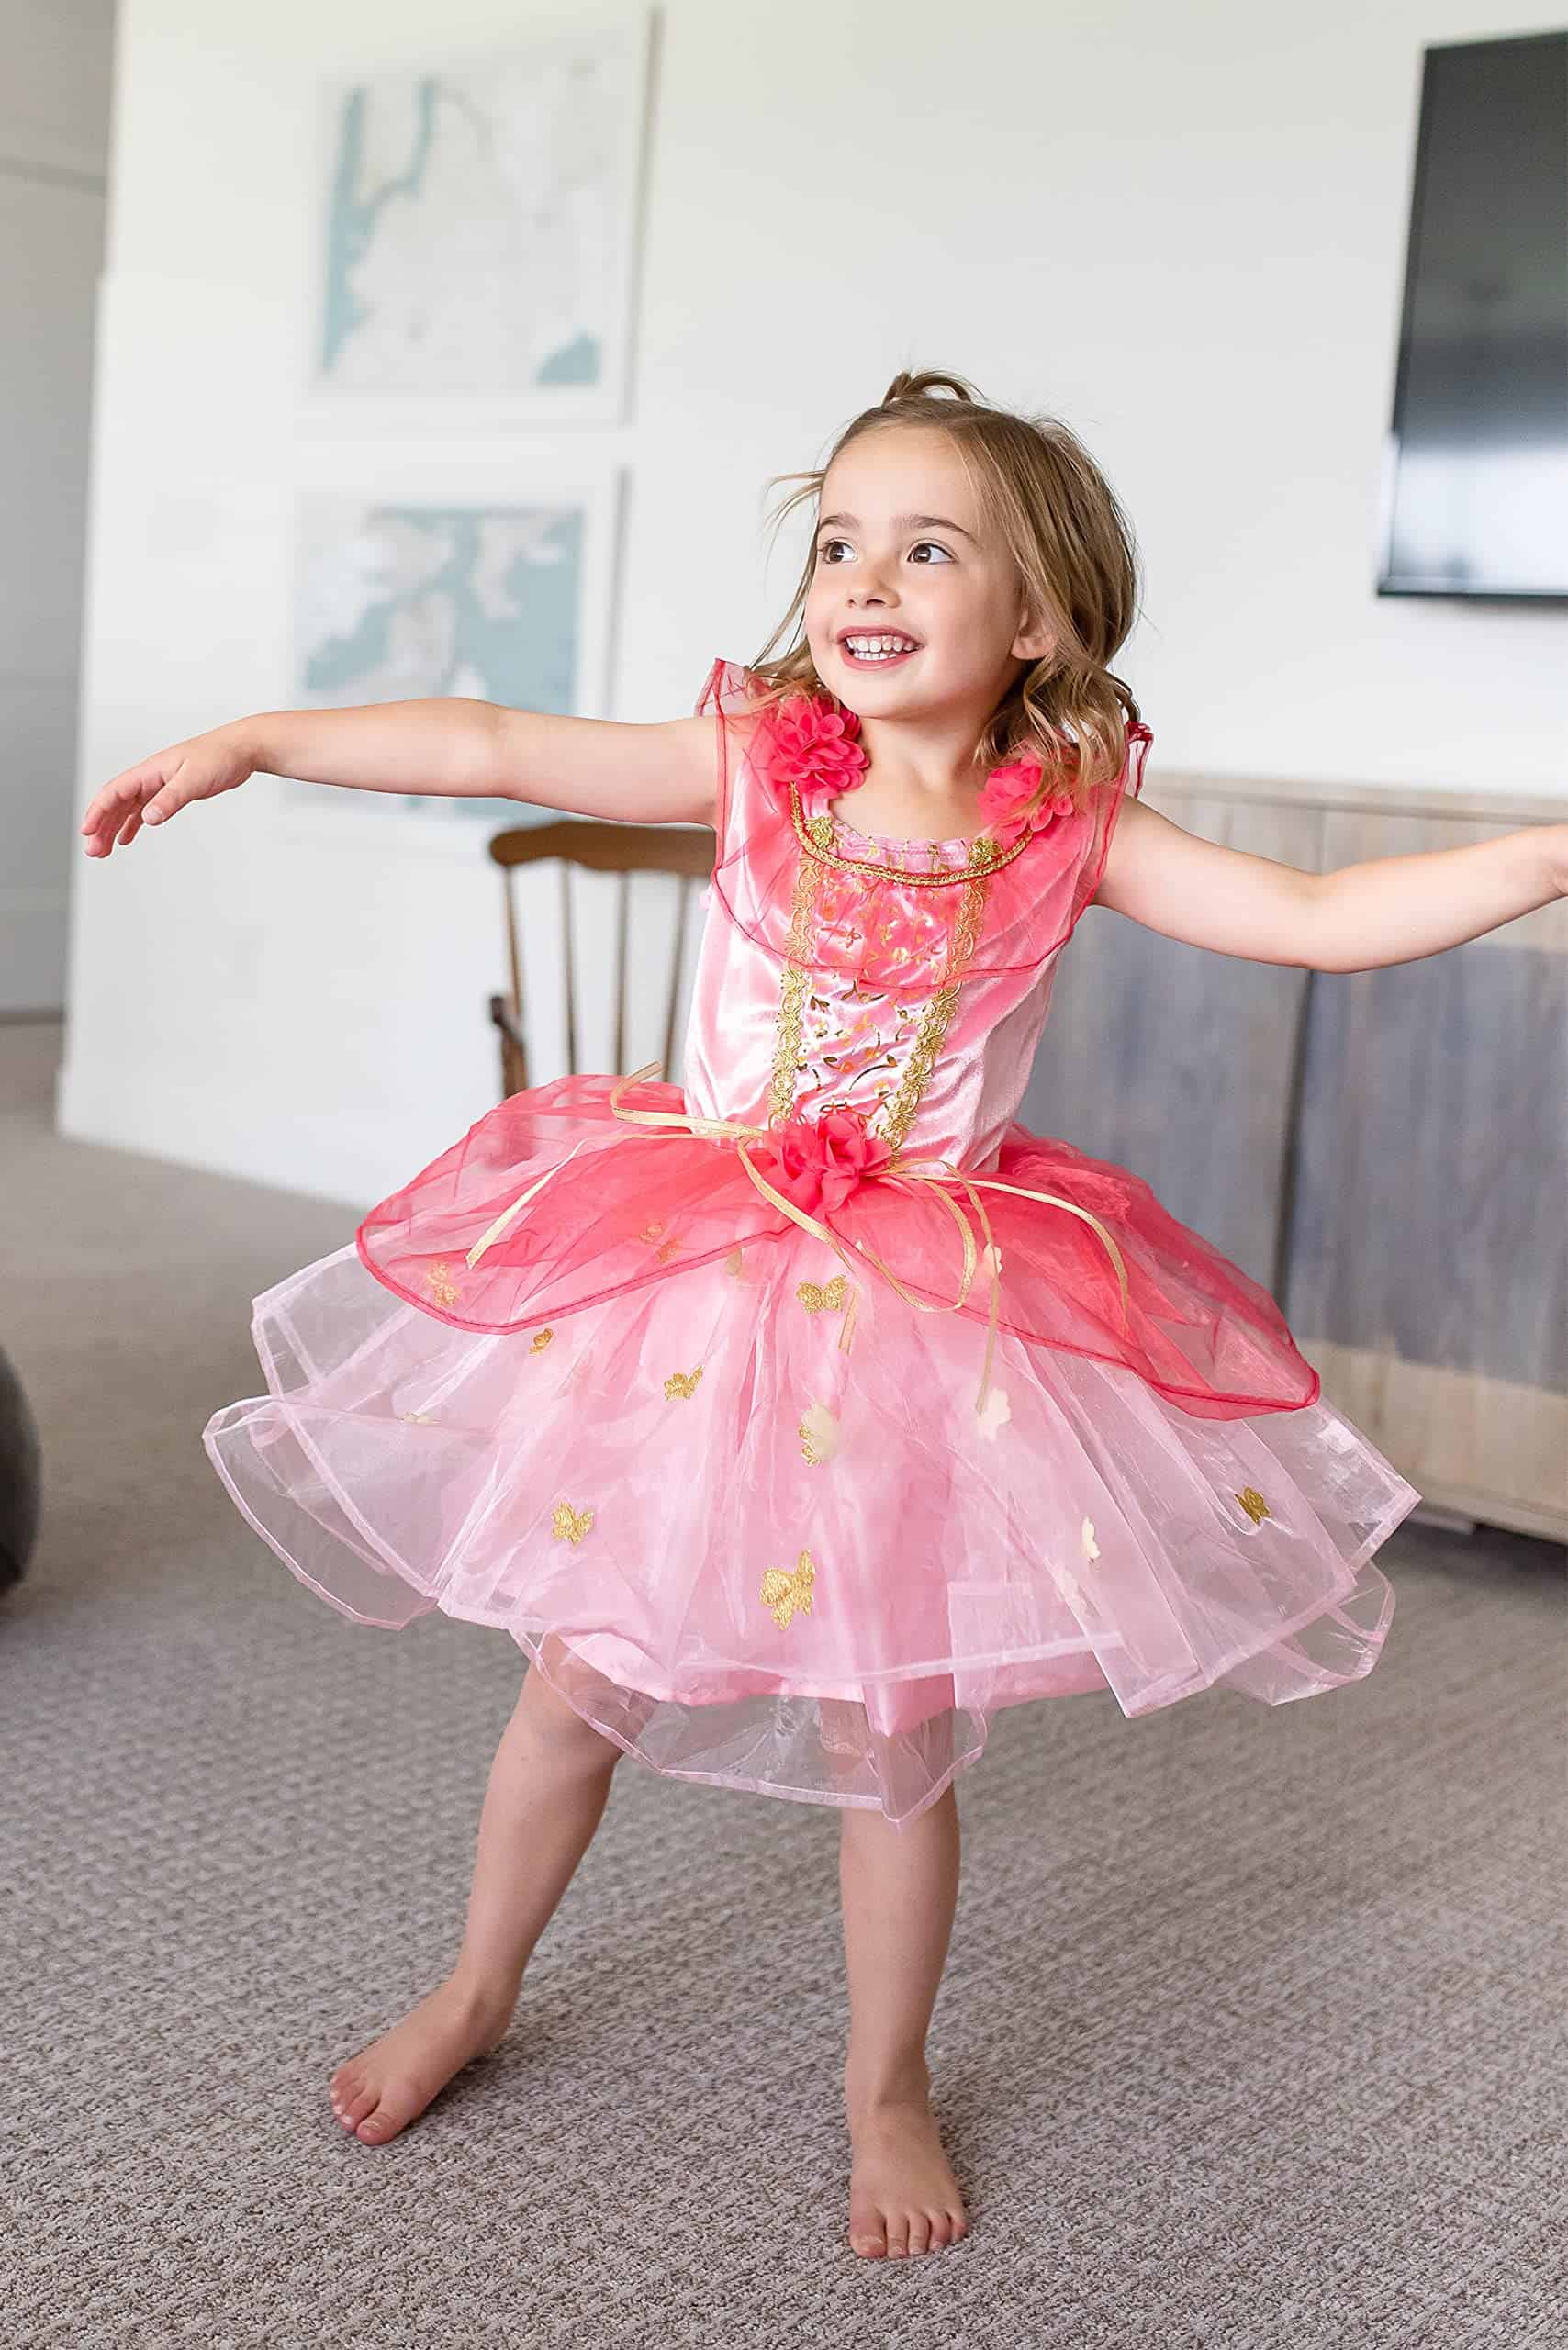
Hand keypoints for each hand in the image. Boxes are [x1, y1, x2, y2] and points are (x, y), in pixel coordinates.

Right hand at [79, 722, 253, 857]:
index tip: (87, 831)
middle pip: (115, 803)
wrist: (240, 750)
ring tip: (103, 850)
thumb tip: (148, 819)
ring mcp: (159, 785)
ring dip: (112, 828)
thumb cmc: (218, 757)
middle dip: (101, 827)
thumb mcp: (193, 780)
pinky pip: (143, 811)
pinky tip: (126, 838)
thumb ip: (170, 800)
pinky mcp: (171, 792)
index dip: (97, 811)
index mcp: (149, 771)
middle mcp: (149, 778)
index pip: (114, 791)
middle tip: (94, 851)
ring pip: (126, 809)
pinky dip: (132, 825)